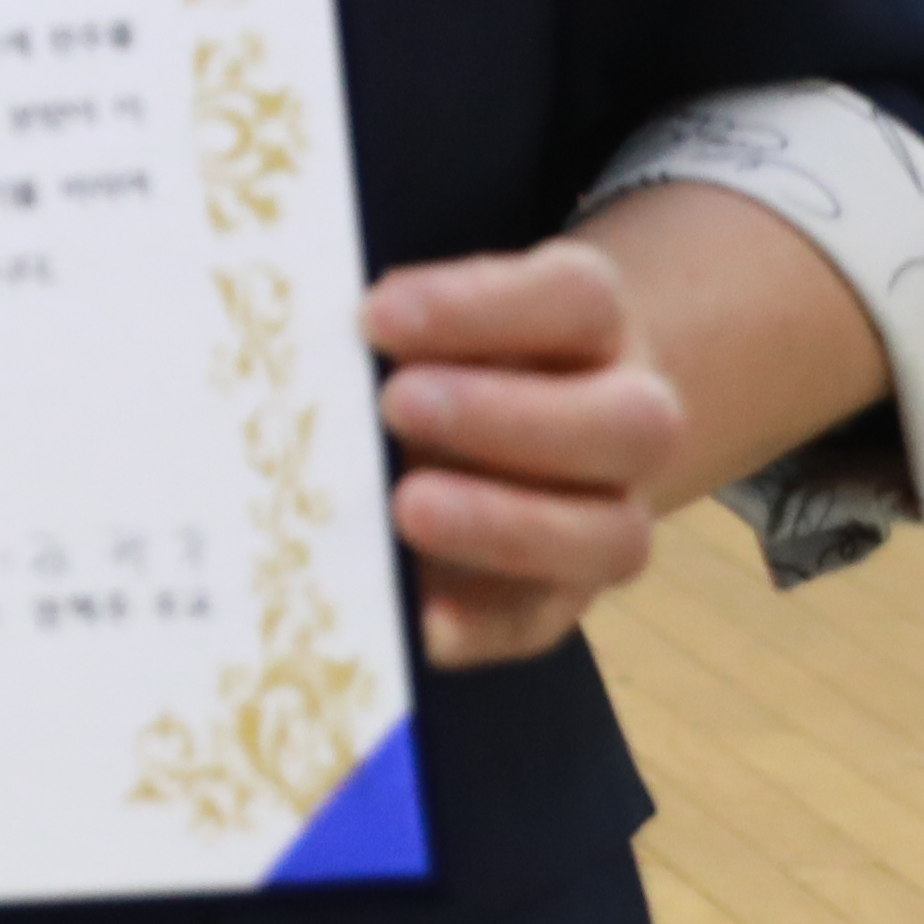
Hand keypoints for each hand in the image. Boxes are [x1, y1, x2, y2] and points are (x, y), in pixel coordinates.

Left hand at [362, 236, 688, 667]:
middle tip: (395, 404)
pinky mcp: (562, 596)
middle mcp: (627, 417)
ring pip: (612, 535)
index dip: (481, 305)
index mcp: (592, 323)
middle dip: (505, 415)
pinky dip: (481, 625)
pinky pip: (542, 622)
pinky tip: (420, 620)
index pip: (574, 298)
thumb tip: (296, 343)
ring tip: (406, 509)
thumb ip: (389, 331)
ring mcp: (610, 514)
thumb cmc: (443, 351)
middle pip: (624, 421)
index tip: (375, 315)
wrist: (507, 424)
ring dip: (506, 524)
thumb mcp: (427, 320)